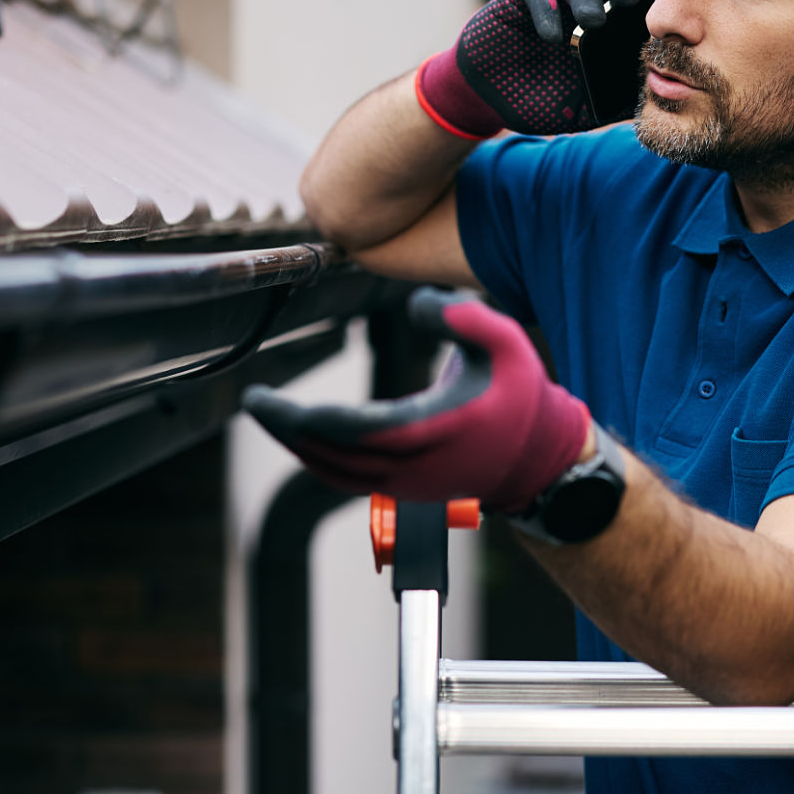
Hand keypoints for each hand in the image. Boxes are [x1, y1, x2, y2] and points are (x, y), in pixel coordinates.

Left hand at [241, 288, 591, 514]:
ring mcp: (407, 484)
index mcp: (440, 431)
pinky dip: (316, 458)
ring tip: (266, 414)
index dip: (320, 420)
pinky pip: (347, 478)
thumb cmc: (521, 396)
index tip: (284, 402)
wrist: (539, 460)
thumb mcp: (509, 343)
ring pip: (337, 472)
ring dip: (297, 445)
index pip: (365, 432)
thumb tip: (415, 304)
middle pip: (337, 456)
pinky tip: (298, 434)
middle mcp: (417, 466)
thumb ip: (465, 316)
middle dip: (291, 429)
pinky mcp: (402, 489)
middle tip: (255, 401)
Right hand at [415, 0, 665, 137]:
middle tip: (629, 0)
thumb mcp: (588, 106)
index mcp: (603, 25)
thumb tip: (660, 96)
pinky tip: (552, 36)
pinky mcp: (516, 1)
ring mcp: (548, 2)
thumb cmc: (543, 99)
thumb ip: (619, 97)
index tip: (662, 0)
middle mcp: (578, 6)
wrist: (490, 100)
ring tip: (594, 22)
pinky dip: (546, 8)